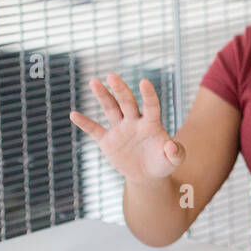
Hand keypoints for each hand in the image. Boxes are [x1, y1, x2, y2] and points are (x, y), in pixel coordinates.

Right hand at [69, 74, 184, 184]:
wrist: (147, 175)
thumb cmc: (163, 163)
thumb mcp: (174, 161)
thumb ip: (176, 153)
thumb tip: (172, 147)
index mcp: (152, 124)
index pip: (151, 106)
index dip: (148, 95)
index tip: (144, 82)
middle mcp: (135, 122)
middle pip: (127, 102)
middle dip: (120, 89)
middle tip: (112, 75)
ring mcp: (120, 129)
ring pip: (111, 109)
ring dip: (103, 96)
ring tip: (94, 81)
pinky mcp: (107, 141)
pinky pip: (95, 130)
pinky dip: (85, 123)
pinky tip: (74, 115)